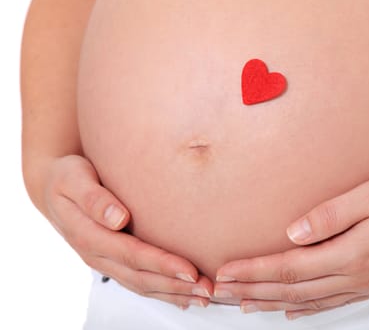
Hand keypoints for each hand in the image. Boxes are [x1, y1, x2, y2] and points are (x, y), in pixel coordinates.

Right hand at [43, 155, 212, 308]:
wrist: (54, 187)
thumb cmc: (68, 177)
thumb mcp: (73, 179)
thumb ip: (94, 198)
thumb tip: (118, 217)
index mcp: (88, 235)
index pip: (131, 254)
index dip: (161, 264)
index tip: (190, 270)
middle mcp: (97, 255)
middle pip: (140, 277)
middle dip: (175, 285)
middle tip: (208, 289)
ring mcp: (104, 262)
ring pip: (141, 285)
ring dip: (174, 294)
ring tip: (204, 296)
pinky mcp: (113, 262)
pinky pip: (138, 282)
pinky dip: (163, 292)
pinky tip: (185, 297)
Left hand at [215, 166, 368, 318]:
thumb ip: (329, 216)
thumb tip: (292, 232)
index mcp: (352, 254)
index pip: (288, 268)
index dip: (254, 272)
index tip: (227, 272)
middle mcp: (358, 275)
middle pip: (293, 289)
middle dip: (254, 290)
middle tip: (223, 291)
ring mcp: (368, 282)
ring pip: (309, 300)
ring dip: (273, 302)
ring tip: (246, 305)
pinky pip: (334, 302)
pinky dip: (308, 309)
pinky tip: (294, 310)